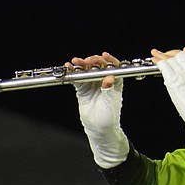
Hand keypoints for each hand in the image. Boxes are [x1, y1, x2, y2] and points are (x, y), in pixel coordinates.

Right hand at [71, 52, 128, 168]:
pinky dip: (73, 73)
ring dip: (81, 65)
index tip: (104, 56)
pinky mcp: (83, 89)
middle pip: (98, 66)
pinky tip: (69, 68)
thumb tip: (109, 78)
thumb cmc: (109, 116)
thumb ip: (108, 89)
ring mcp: (93, 84)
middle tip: (86, 61)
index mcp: (115, 81)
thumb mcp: (110, 102)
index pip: (113, 67)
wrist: (98, 128)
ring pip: (87, 70)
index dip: (109, 60)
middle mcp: (104, 80)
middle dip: (92, 61)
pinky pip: (78, 78)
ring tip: (75, 62)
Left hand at [153, 46, 184, 153]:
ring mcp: (180, 74)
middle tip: (162, 54)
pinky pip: (164, 66)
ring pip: (170, 59)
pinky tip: (155, 61)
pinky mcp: (172, 80)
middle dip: (170, 53)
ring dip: (161, 56)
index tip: (179, 52)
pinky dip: (158, 62)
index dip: (184, 51)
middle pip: (178, 54)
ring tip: (155, 54)